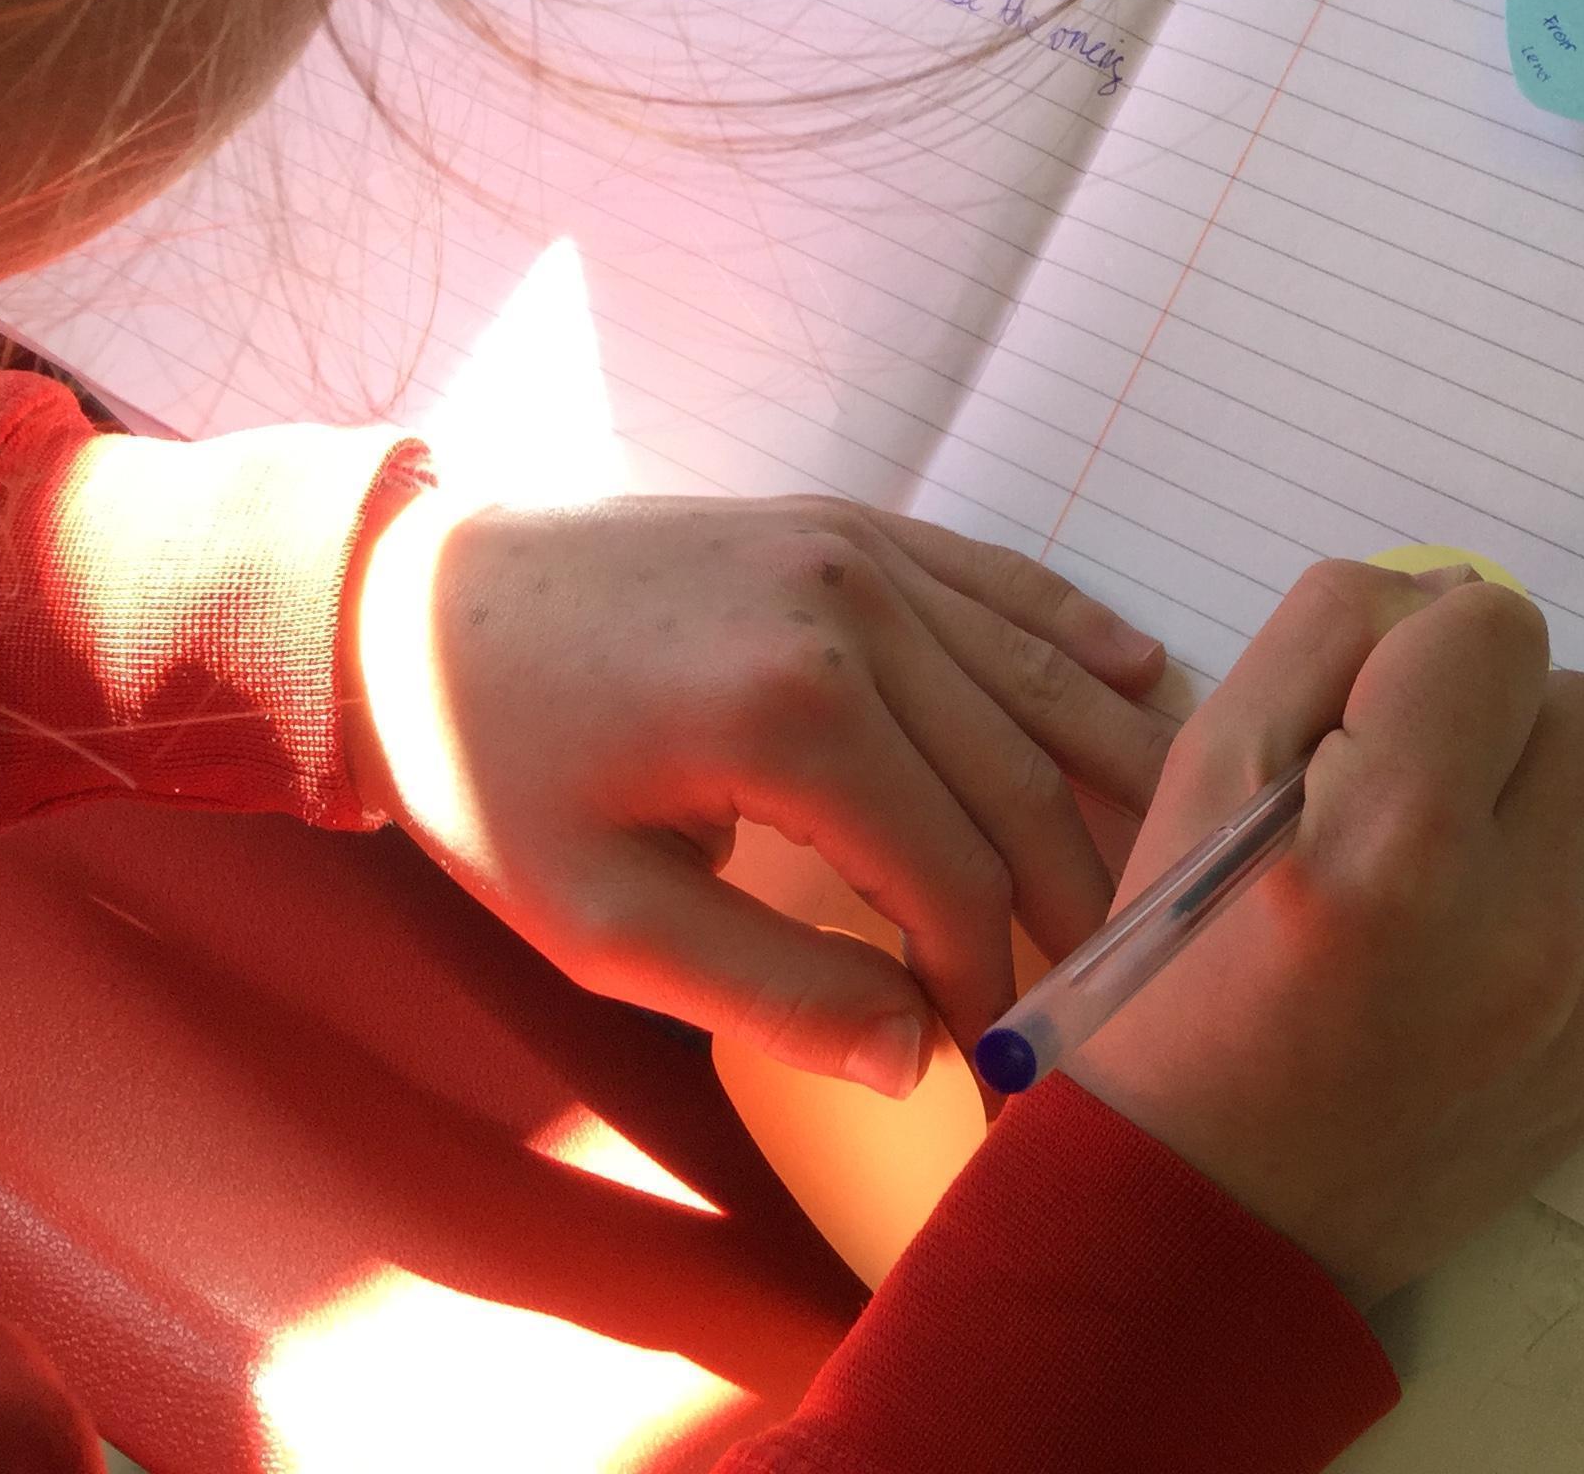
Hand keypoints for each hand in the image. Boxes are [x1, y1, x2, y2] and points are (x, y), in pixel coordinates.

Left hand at [343, 491, 1174, 1094]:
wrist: (410, 602)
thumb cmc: (491, 770)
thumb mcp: (602, 922)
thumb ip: (773, 994)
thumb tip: (920, 1056)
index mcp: (794, 711)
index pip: (952, 877)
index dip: (988, 981)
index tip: (995, 1061)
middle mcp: (855, 608)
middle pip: (1019, 780)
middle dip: (1074, 896)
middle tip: (1110, 985)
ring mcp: (859, 549)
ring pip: (1035, 678)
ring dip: (1113, 772)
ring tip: (1173, 856)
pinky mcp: (847, 521)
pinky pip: (996, 580)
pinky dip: (1075, 633)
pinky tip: (1144, 681)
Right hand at [1065, 560, 1583, 1305]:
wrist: (1196, 1227)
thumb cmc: (1168, 989)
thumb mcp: (1196, 779)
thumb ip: (1324, 644)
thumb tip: (1446, 594)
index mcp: (1397, 835)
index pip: (1499, 626)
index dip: (1424, 652)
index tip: (1365, 720)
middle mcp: (1515, 920)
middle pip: (1579, 707)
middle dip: (1491, 727)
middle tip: (1392, 800)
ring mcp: (1576, 1002)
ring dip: (1515, 822)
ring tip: (1411, 899)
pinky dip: (1523, 933)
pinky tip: (1435, 995)